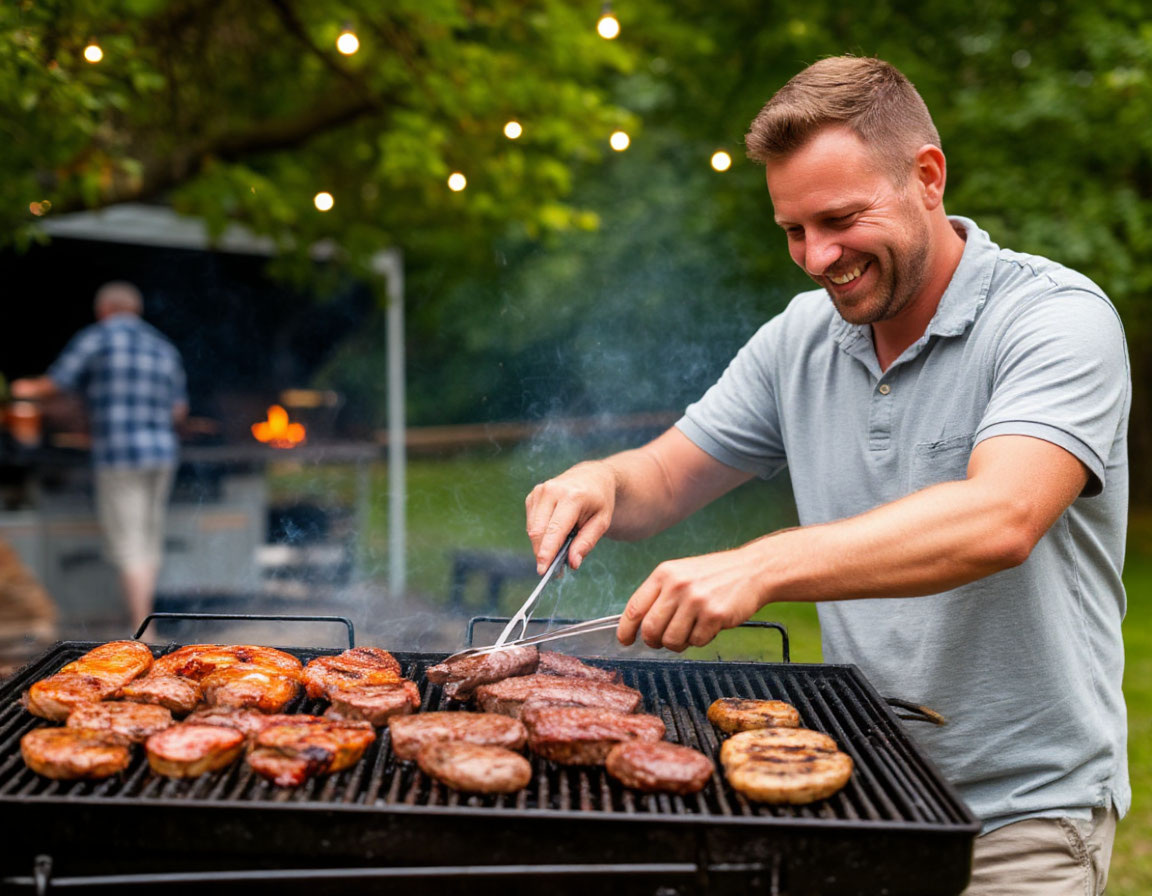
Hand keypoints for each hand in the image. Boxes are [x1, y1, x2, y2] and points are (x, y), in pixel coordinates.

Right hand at [525, 461, 616, 573]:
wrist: (592, 477)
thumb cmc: (599, 501)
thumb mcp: (602, 522)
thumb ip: (587, 542)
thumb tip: (572, 563)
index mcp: (572, 496)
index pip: (554, 529)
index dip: (547, 552)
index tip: (542, 570)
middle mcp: (552, 491)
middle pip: (538, 531)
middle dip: (543, 553)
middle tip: (554, 570)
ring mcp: (540, 491)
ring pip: (532, 529)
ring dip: (541, 545)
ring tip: (560, 549)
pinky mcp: (533, 495)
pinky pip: (531, 523)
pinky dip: (540, 534)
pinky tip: (555, 533)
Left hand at [617, 545, 765, 651]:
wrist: (753, 569)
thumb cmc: (715, 575)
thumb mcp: (681, 574)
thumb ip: (660, 594)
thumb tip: (639, 623)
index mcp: (664, 574)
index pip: (634, 607)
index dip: (625, 629)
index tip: (624, 640)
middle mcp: (677, 586)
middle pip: (650, 629)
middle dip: (653, 641)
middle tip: (662, 641)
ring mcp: (696, 600)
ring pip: (671, 640)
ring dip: (679, 643)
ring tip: (690, 631)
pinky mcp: (714, 615)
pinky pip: (696, 642)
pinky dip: (700, 640)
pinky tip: (708, 626)